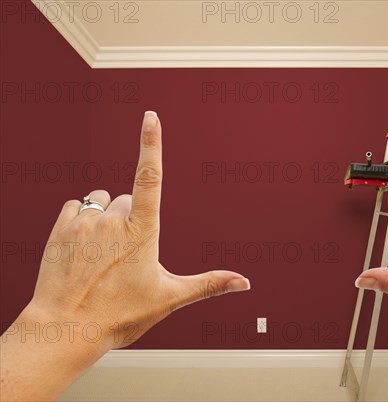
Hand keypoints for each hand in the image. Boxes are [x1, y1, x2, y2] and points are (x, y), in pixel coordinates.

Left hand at [26, 111, 250, 351]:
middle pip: (127, 199)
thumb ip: (208, 284)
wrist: (65, 330)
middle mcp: (112, 219)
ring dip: (105, 217)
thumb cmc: (118, 315)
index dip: (152, 143)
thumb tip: (244, 282)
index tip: (151, 117)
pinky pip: (76, 207)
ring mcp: (85, 222)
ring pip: (101, 201)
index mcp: (142, 230)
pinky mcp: (61, 227)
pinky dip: (82, 220)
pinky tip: (82, 247)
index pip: (150, 175)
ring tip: (101, 252)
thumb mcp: (169, 298)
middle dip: (130, 218)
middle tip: (124, 255)